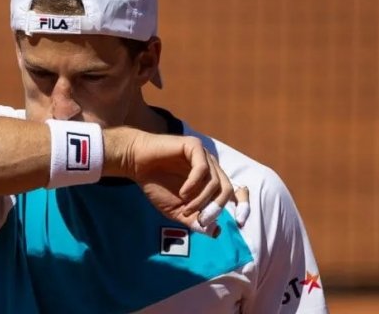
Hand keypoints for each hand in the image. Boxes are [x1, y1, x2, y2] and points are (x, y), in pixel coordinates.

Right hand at [124, 131, 248, 233]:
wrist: (135, 163)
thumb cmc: (156, 184)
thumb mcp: (176, 210)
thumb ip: (194, 220)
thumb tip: (215, 232)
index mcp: (209, 179)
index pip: (233, 191)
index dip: (242, 204)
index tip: (241, 221)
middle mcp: (210, 166)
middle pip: (226, 189)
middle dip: (215, 209)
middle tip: (201, 220)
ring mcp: (203, 155)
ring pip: (215, 182)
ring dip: (201, 200)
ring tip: (185, 208)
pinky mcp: (194, 146)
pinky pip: (202, 169)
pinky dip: (194, 184)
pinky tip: (182, 193)